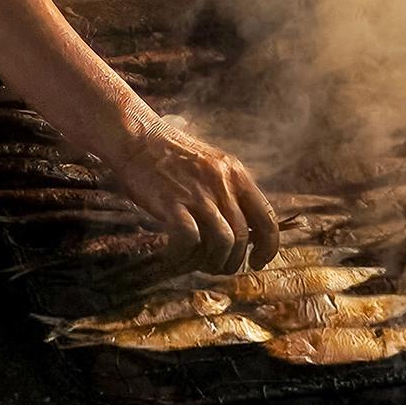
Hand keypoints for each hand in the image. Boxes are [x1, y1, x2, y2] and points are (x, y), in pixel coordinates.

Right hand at [107, 117, 280, 274]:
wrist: (137, 138)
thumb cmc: (170, 156)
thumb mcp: (211, 166)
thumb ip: (228, 193)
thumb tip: (243, 231)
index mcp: (236, 174)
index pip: (268, 219)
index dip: (268, 248)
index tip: (257, 261)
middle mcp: (222, 184)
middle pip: (243, 236)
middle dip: (232, 261)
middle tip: (217, 267)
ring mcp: (198, 193)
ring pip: (223, 242)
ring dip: (212, 262)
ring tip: (198, 264)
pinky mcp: (172, 202)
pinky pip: (190, 240)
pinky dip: (185, 255)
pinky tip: (176, 255)